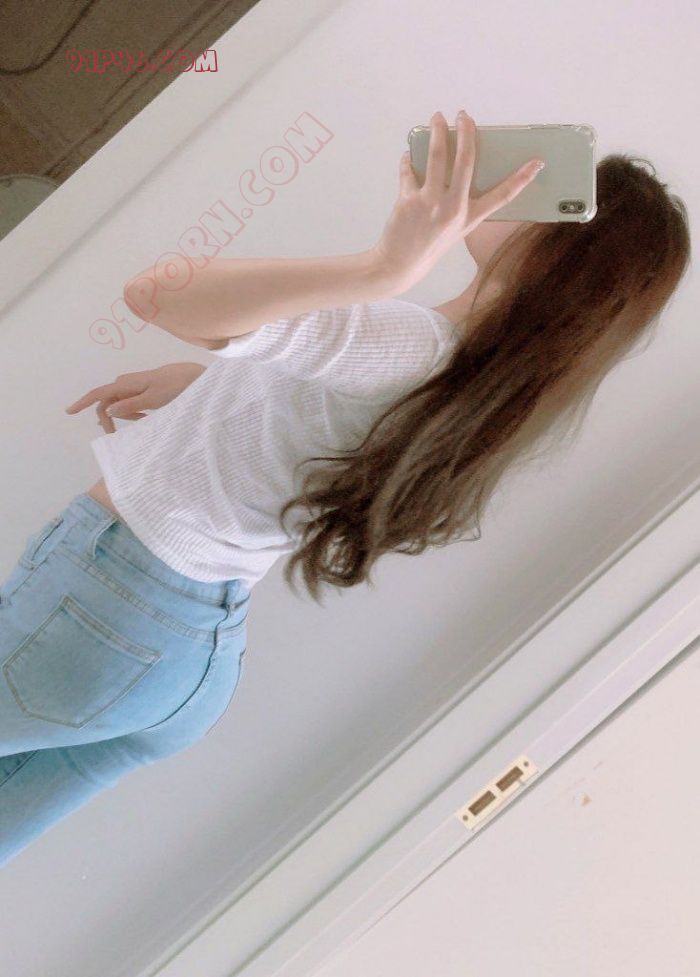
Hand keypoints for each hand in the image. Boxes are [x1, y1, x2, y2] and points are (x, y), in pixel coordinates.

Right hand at [64, 362, 205, 433]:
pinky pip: (129, 403)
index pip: (99, 393)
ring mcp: (134, 386)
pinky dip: (132, 412)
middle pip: (106, 402)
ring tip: (144, 420)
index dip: (83, 402)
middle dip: (109, 418)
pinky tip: (142, 418)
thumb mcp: (154, 399)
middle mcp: (126, 383)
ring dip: (125, 416)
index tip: (69, 412)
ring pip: (119, 404)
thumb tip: (108, 410)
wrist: (194, 376)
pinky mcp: (142, 389)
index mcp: (126, 384)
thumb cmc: (175, 387)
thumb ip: (131, 405)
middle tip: (115, 435)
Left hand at [371, 109, 544, 288]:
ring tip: (436, 118)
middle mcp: (453, 209)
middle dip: (466, 133)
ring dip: (437, 132)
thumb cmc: (430, 245)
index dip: (521, 179)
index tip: (537, 162)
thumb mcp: (455, 230)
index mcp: (469, 218)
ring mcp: (430, 204)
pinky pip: (408, 171)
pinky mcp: (409, 201)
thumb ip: (459, 203)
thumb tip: (455, 165)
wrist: (400, 265)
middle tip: (464, 115)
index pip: (502, 196)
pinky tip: (408, 154)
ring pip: (437, 157)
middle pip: (466, 162)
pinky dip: (408, 160)